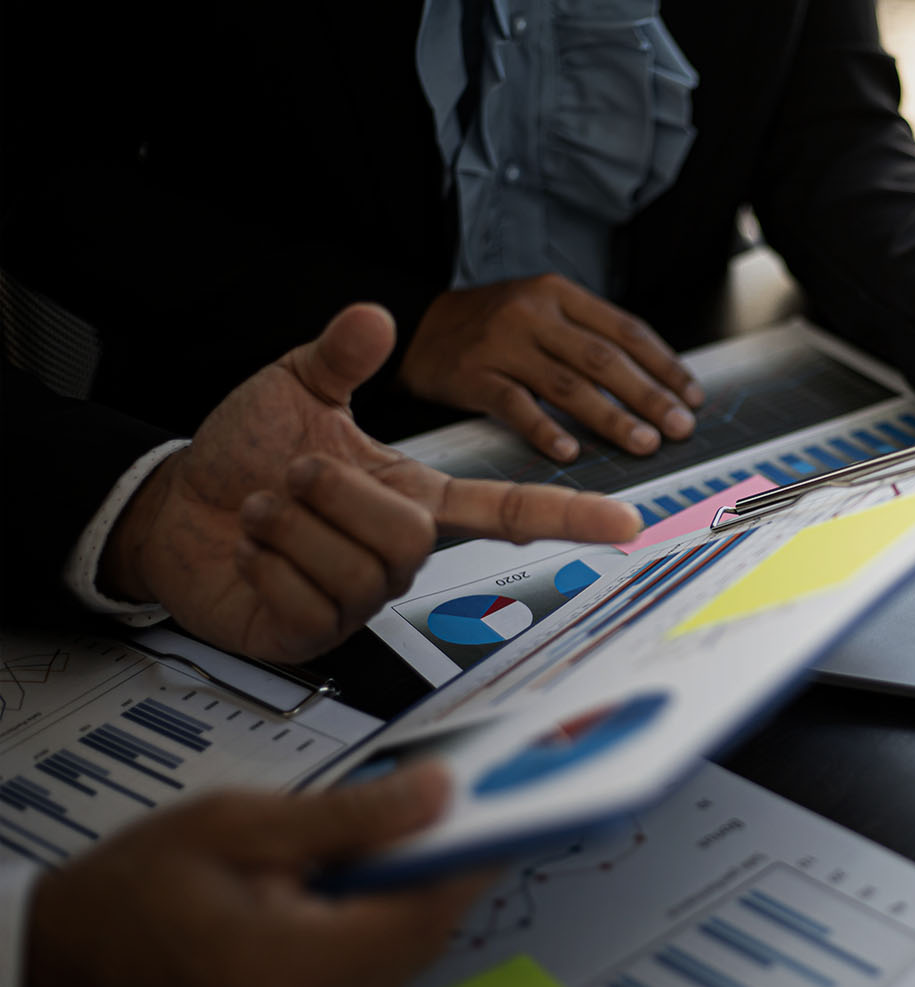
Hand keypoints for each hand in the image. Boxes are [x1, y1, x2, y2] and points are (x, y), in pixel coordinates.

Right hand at [25, 764, 489, 986]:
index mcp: (293, 966)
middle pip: (427, 936)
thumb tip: (440, 792)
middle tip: (459, 804)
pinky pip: (378, 971)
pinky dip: (389, 921)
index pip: (426, 909)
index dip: (475, 852)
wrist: (67, 951)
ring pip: (409, 955)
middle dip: (449, 868)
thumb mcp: (243, 824)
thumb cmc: (138, 889)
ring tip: (408, 834)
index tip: (508, 805)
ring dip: (421, 895)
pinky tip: (370, 880)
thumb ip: (351, 814)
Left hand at [102, 303, 642, 662]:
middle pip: (409, 535)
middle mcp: (400, 554)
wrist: (177, 509)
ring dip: (293, 525)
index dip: (568, 516)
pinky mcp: (316, 634)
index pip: (507, 510)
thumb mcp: (297, 391)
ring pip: (363, 566)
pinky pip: (312, 601)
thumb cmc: (250, 455)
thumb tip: (378, 315)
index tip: (627, 522)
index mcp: (416, 499)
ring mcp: (360, 600)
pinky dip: (267, 562)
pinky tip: (251, 553)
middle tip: (293, 475)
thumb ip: (341, 356)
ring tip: (266, 510)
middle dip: (335, 492)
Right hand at [399, 275, 705, 459]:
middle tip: (679, 427)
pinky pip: (515, 406)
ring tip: (643, 443)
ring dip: (611, 417)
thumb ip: (588, 337)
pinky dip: (545, 429)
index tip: (692, 396)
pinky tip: (570, 451)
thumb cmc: (490, 327)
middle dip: (649, 395)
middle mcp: (533, 313)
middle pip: (603, 358)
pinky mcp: (472, 374)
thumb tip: (654, 382)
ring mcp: (502, 344)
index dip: (664, 365)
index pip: (625, 329)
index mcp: (559, 294)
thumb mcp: (540, 312)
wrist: (415, 326)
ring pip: (567, 384)